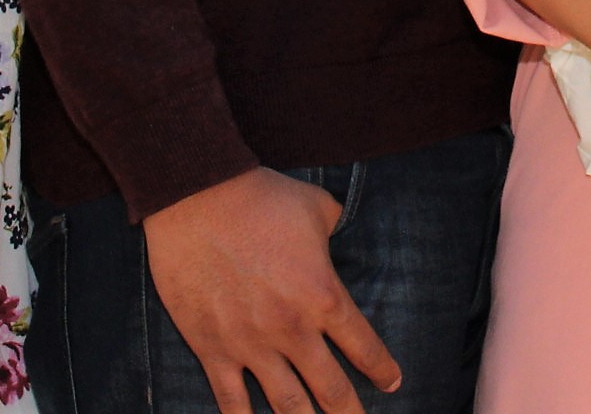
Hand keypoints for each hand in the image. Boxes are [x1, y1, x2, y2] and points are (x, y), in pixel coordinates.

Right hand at [140, 167, 401, 413]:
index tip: (392, 384)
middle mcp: (293, 329)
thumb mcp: (317, 207)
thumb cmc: (262, 198)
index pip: (364, 347)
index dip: (382, 370)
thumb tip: (339, 229)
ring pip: (287, 405)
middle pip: (331, 390)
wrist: (198, 197)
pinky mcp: (212, 347)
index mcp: (324, 295)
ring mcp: (251, 343)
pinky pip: (231, 400)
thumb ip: (335, 228)